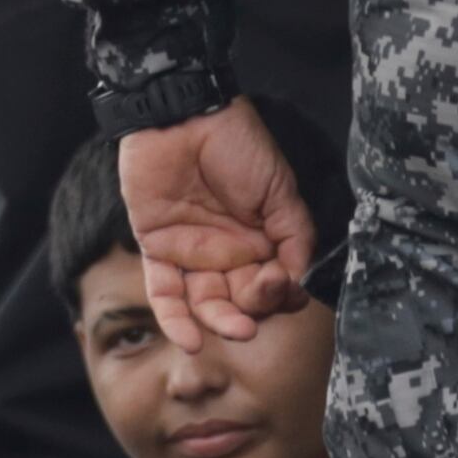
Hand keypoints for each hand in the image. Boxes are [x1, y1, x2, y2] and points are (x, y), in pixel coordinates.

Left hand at [120, 97, 316, 355]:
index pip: (275, 283)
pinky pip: (163, 293)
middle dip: (254, 306)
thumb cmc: (237, 146)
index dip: (282, 294)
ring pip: (205, 302)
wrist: (184, 118)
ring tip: (236, 330)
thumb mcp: (279, 191)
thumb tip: (302, 280)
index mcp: (262, 239)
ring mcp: (192, 253)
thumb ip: (294, 235)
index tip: (288, 291)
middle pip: (242, 298)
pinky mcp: (156, 249)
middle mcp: (228, 252)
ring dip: (220, 321)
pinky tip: (191, 340)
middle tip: (261, 299)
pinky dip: (175, 320)